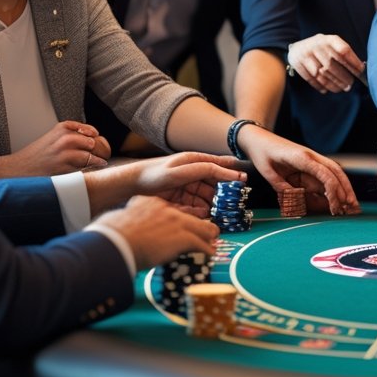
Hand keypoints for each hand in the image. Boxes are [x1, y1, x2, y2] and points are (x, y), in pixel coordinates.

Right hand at [0, 120, 110, 177]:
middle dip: (97, 147)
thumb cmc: (33, 156)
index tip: (96, 137)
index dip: (93, 134)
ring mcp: (64, 153)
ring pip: (90, 152)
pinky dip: (92, 166)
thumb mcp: (50, 138)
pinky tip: (95, 167)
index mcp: (60, 129)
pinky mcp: (64, 167)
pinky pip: (85, 165)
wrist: (17, 169)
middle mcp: (63, 138)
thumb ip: (66, 136)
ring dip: (97, 158)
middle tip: (101, 152)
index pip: (86, 128)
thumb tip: (89, 140)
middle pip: (91, 140)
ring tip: (100, 161)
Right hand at [93, 195, 219, 270]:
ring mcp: (177, 222)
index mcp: (150, 203)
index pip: (171, 209)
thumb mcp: (118, 218)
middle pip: (190, 216)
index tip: (180, 225)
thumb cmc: (110, 235)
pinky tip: (209, 253)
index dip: (178, 219)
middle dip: (198, 226)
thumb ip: (128, 219)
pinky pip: (201, 244)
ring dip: (208, 236)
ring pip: (202, 227)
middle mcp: (167, 210)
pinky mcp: (183, 238)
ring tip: (211, 241)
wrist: (115, 243)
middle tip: (203, 232)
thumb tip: (124, 228)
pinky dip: (207, 249)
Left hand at [128, 152, 246, 216]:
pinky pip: (196, 205)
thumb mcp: (180, 171)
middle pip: (214, 183)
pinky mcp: (182, 198)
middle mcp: (193, 173)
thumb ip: (203, 170)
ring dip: (212, 205)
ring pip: (207, 196)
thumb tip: (226, 171)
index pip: (218, 166)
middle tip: (231, 204)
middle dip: (223, 193)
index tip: (244, 181)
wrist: (132, 185)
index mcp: (194, 161)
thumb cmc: (154, 174)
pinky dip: (200, 211)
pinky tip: (203, 216)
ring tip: (217, 213)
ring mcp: (188, 186)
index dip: (231, 173)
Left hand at [239, 128, 358, 215]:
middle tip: (353, 208)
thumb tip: (296, 200)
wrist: (259, 138)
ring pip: (335, 174)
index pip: (325, 174)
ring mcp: (312, 160)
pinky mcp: (310, 165)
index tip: (335, 207)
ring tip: (352, 205)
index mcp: (302, 157)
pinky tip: (339, 198)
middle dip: (346, 190)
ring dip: (344, 189)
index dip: (333, 191)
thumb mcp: (267, 171)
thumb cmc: (263, 153)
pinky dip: (334, 187)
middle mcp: (312, 157)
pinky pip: (326, 176)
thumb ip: (281, 186)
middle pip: (336, 173)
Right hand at [288, 34, 364, 93]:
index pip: (343, 51)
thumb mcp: (332, 45)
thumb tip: (360, 68)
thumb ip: (344, 54)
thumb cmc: (322, 48)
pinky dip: (320, 86)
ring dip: (333, 84)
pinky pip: (311, 78)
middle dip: (343, 77)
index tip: (360, 71)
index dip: (353, 62)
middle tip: (350, 84)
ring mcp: (306, 54)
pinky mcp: (298, 64)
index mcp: (329, 39)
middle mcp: (317, 45)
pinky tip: (326, 90)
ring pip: (322, 74)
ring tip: (341, 89)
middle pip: (332, 65)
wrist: (297, 47)